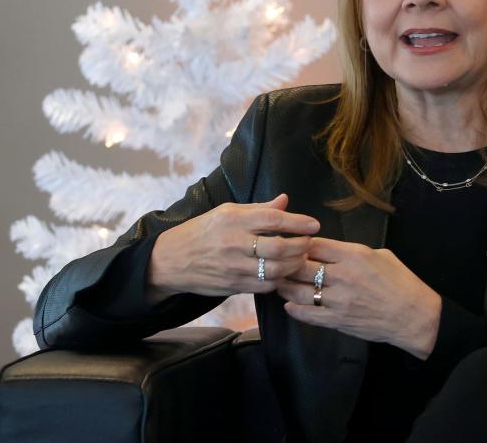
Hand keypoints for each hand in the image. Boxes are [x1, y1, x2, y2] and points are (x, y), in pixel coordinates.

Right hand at [148, 193, 320, 299]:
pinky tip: (285, 273)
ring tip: (301, 258)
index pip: (273, 219)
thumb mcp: (226, 212)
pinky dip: (280, 280)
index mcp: (233, 219)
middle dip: (301, 246)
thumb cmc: (202, 232)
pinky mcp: (233, 286)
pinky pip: (265, 286)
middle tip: (309, 243)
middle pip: (278, 247)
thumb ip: (258, 209)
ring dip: (294, 265)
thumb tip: (285, 200)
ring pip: (275, 270)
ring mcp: (234, 267)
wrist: (172, 260)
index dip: (298, 222)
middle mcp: (234, 243)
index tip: (314, 224)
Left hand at [276, 237, 442, 359]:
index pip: (314, 244)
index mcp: (353, 255)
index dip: (299, 243)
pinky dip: (295, 309)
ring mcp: (338, 300)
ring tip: (280, 283)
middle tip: (279, 263)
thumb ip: (352, 252)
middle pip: (301, 266)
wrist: (413, 316)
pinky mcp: (337, 320)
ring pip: (299, 292)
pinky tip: (290, 305)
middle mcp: (342, 276)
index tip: (292, 244)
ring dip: (286, 287)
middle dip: (288, 263)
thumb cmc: (401, 282)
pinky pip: (308, 315)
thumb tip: (330, 249)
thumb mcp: (380, 255)